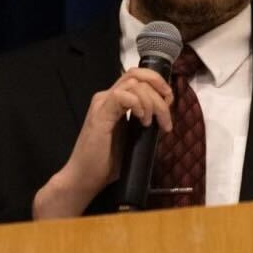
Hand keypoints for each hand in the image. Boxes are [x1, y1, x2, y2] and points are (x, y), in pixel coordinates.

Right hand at [32, 68, 173, 218]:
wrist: (84, 178)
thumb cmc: (105, 162)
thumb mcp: (132, 137)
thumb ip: (142, 122)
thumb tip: (163, 118)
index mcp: (115, 101)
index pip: (138, 77)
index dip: (158, 85)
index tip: (169, 104)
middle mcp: (107, 97)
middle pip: (138, 75)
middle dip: (159, 89)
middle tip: (166, 112)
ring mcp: (102, 104)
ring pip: (133, 84)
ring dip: (151, 102)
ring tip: (150, 123)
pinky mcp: (100, 115)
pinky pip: (121, 96)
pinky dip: (137, 104)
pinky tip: (141, 119)